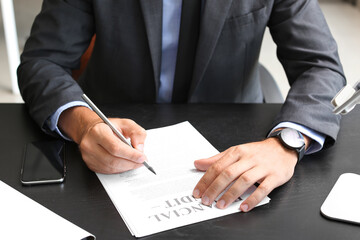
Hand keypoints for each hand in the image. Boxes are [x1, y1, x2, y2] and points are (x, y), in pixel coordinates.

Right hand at [58, 106, 147, 173]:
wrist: (92, 131)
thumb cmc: (109, 127)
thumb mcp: (126, 123)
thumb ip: (136, 133)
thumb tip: (139, 148)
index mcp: (98, 132)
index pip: (116, 147)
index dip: (131, 154)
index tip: (142, 157)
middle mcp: (90, 144)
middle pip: (113, 160)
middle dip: (131, 163)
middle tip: (142, 161)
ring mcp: (88, 156)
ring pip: (111, 168)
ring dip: (126, 167)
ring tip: (135, 162)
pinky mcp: (90, 164)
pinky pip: (107, 171)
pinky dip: (120, 169)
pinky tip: (126, 164)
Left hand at [192, 137, 306, 211]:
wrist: (283, 147)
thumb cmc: (257, 152)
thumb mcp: (236, 151)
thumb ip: (217, 159)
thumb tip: (198, 164)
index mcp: (237, 152)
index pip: (218, 166)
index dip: (206, 180)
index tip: (198, 191)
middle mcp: (249, 159)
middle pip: (229, 173)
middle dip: (215, 188)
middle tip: (206, 200)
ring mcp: (262, 167)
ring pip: (244, 181)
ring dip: (231, 194)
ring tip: (221, 205)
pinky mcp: (275, 176)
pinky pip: (263, 189)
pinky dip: (253, 199)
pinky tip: (244, 207)